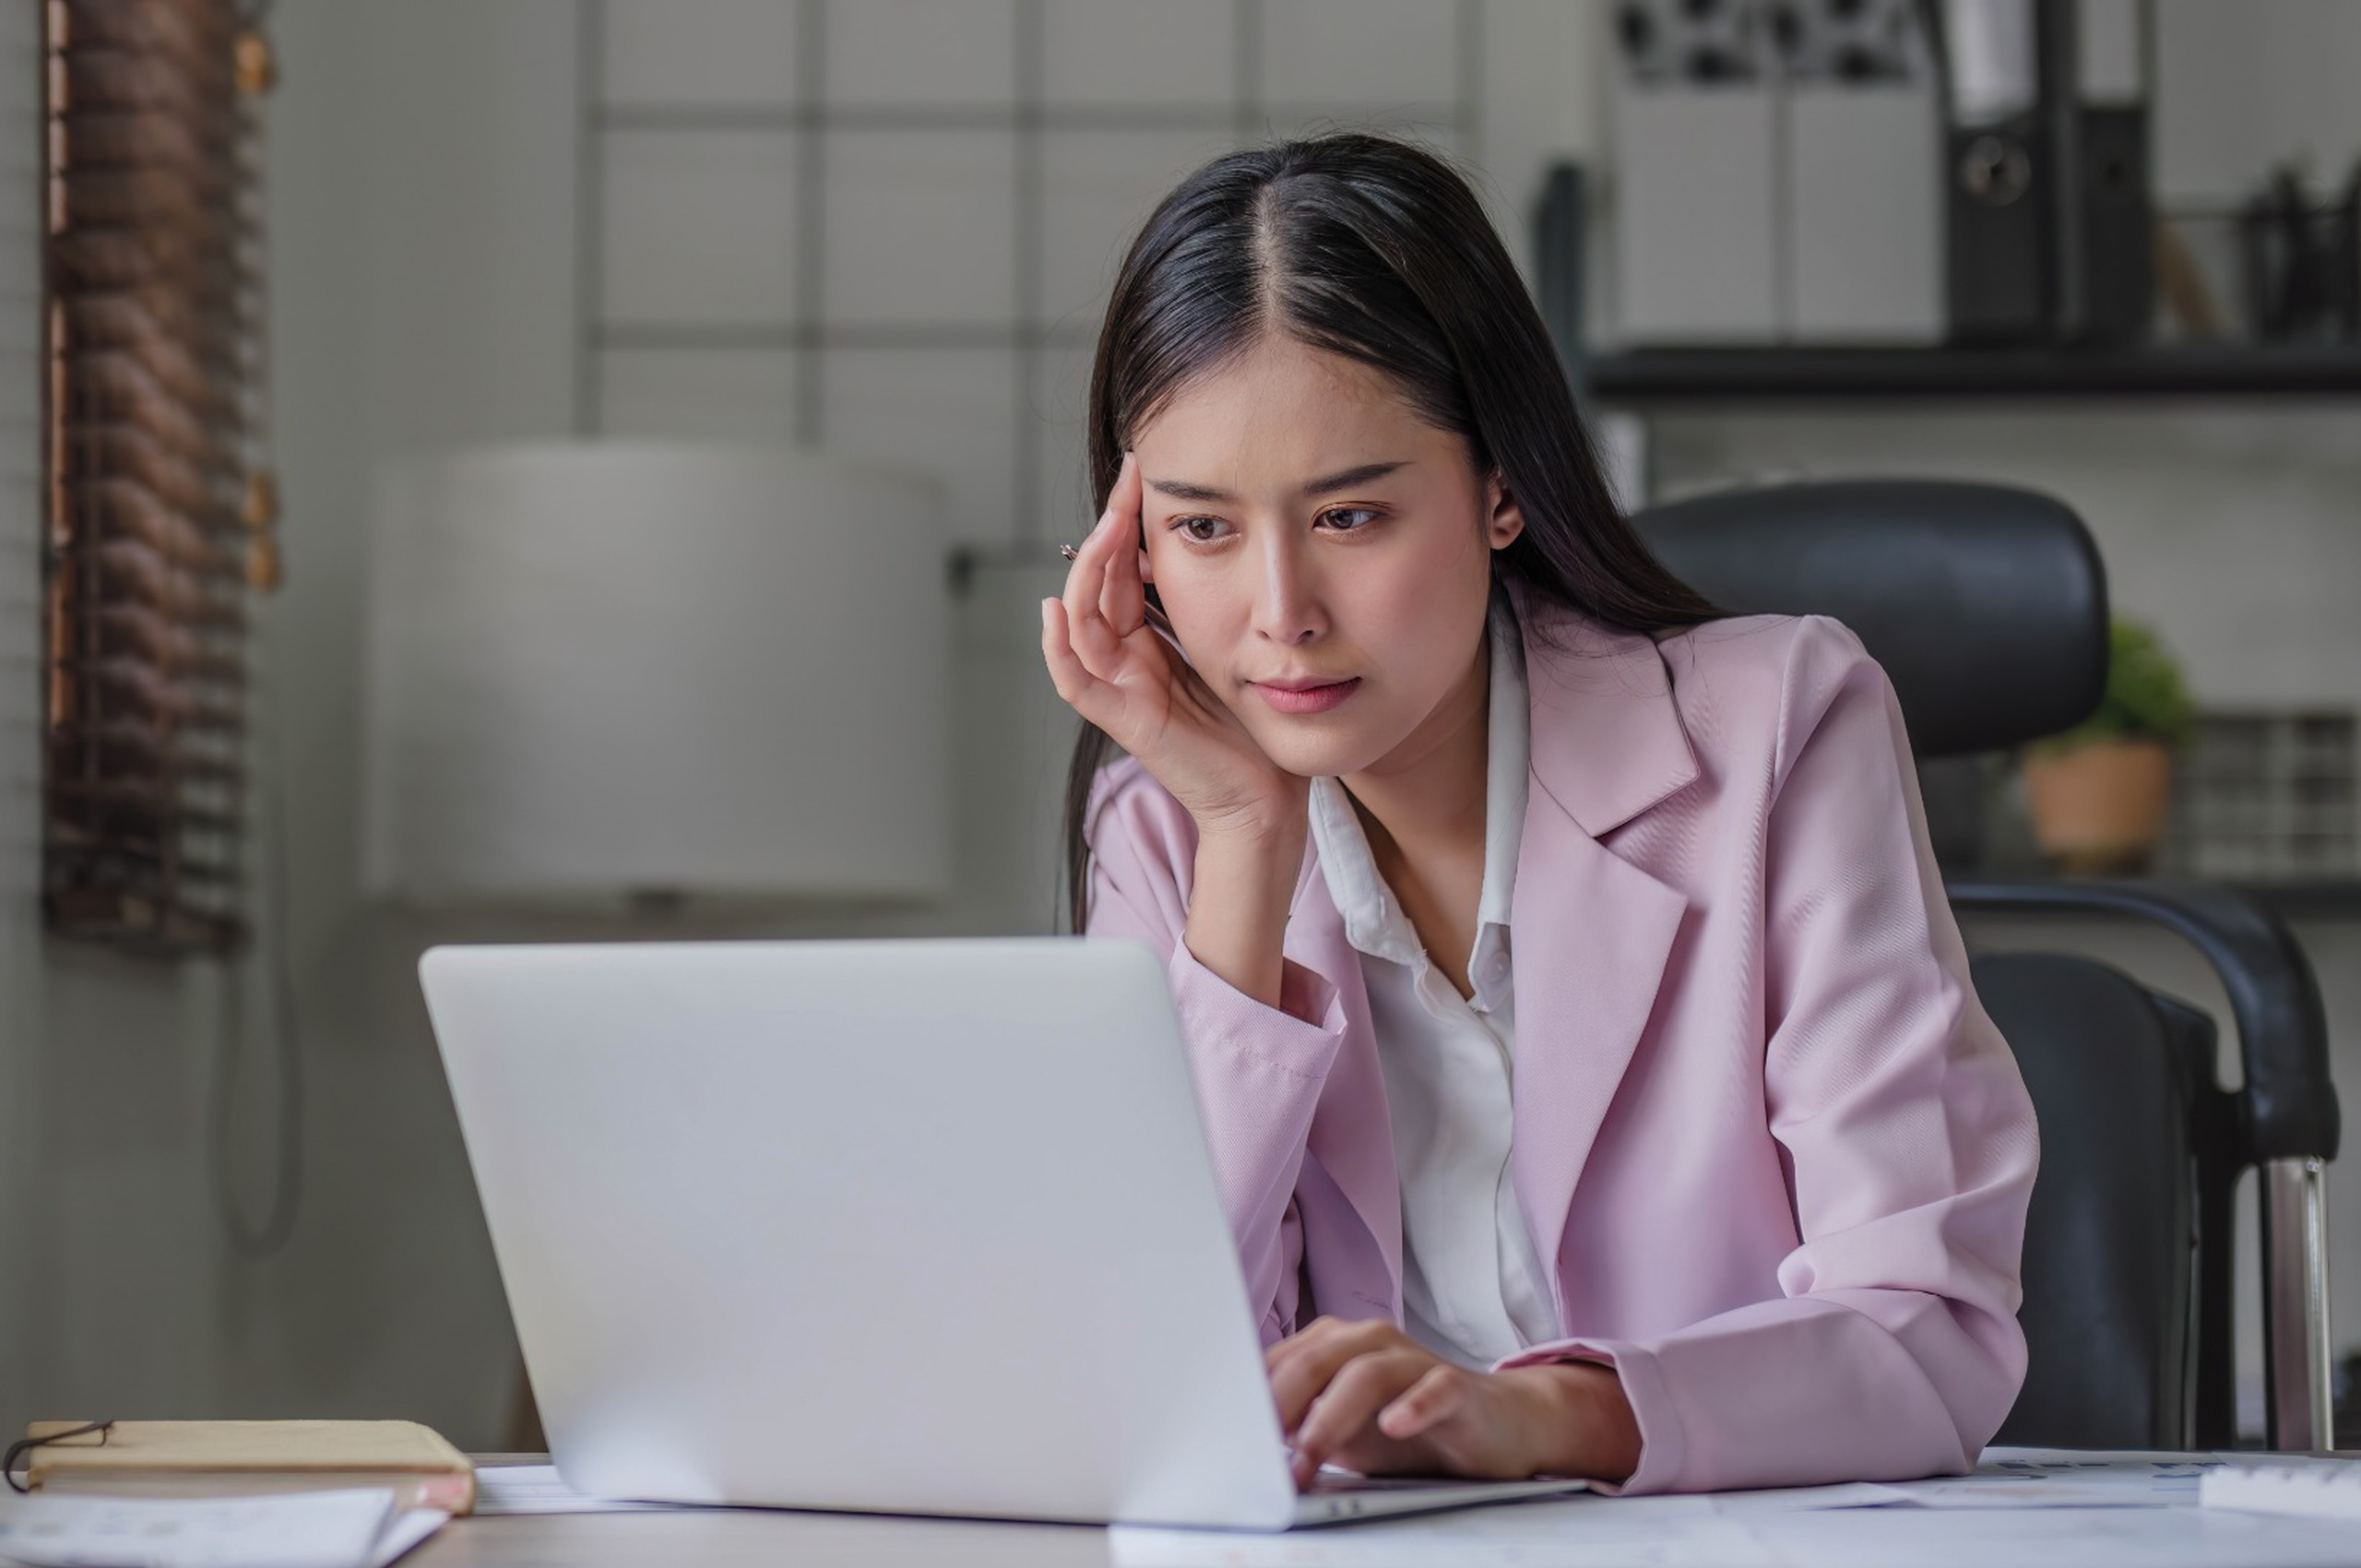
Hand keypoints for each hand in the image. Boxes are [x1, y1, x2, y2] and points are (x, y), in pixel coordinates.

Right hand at [1041, 450, 1301, 840]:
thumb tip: (1201, 543)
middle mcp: (1125, 662)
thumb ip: (1206, 605)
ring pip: (1079, 622)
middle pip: (1096, 585)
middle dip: (1108, 528)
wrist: (1267, 794)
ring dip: (1087, 570)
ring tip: (1107, 524)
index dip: (1125, 520)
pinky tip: (1054, 608)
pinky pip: (1075, 681)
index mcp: (1146, 642)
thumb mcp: (1230, 645)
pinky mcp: (1124, 721)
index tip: (1142, 469)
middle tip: (1129, 478)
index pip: (1121, 570)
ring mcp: (1120, 690)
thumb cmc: (1253, 726)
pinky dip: (1057, 647)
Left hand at [1267, 1317, 1640, 1489]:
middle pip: (1315, 1359)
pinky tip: (1394, 1426)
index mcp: (1334, 1347)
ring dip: (1333, 1417)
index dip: (1250, 1398)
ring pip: (1366, 1372)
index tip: (1226, 1433)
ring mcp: (1415, 1361)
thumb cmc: (1408, 1426)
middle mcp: (1370, 1342)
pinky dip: (1413, 1406)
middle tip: (1261, 1450)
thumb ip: (1301, 1429)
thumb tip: (1245, 1449)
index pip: (1280, 1362)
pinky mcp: (1458, 1387)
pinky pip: (1434, 1389)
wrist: (1496, 1424)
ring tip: (1312, 1454)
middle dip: (1284, 1405)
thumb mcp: (1345, 1432)